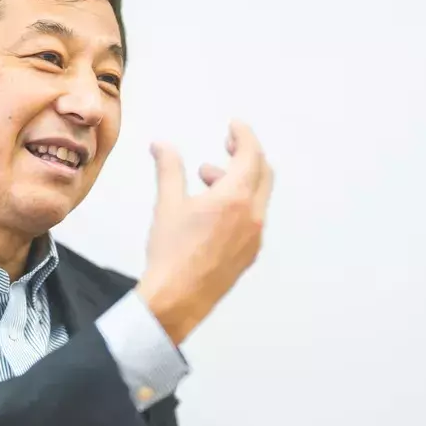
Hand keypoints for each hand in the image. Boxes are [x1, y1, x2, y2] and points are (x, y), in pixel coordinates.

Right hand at [137, 121, 273, 343]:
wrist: (176, 299)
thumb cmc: (172, 253)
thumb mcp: (167, 204)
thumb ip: (169, 168)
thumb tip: (162, 145)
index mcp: (235, 198)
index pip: (252, 154)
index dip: (244, 135)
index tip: (234, 126)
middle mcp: (253, 216)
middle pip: (263, 173)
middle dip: (246, 155)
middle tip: (227, 146)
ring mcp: (255, 237)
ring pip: (258, 197)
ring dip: (238, 180)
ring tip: (207, 179)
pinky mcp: (249, 253)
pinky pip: (253, 218)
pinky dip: (239, 203)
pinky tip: (212, 210)